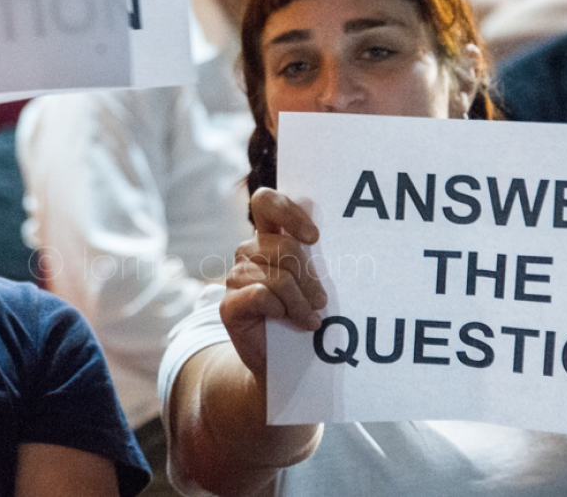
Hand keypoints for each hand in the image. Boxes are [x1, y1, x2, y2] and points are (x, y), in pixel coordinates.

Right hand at [220, 187, 326, 380]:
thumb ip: (316, 260)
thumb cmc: (302, 317)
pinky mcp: (228, 304)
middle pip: (284, 247)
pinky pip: (261, 295)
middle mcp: (248, 252)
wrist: (282, 364)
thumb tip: (339, 246)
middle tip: (321, 301)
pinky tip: (285, 321)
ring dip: (300, 302)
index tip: (314, 238)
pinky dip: (281, 310)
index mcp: (268, 238)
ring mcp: (235, 277)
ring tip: (310, 320)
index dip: (288, 212)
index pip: (266, 202)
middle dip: (310, 277)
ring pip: (278, 276)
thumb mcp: (312, 283)